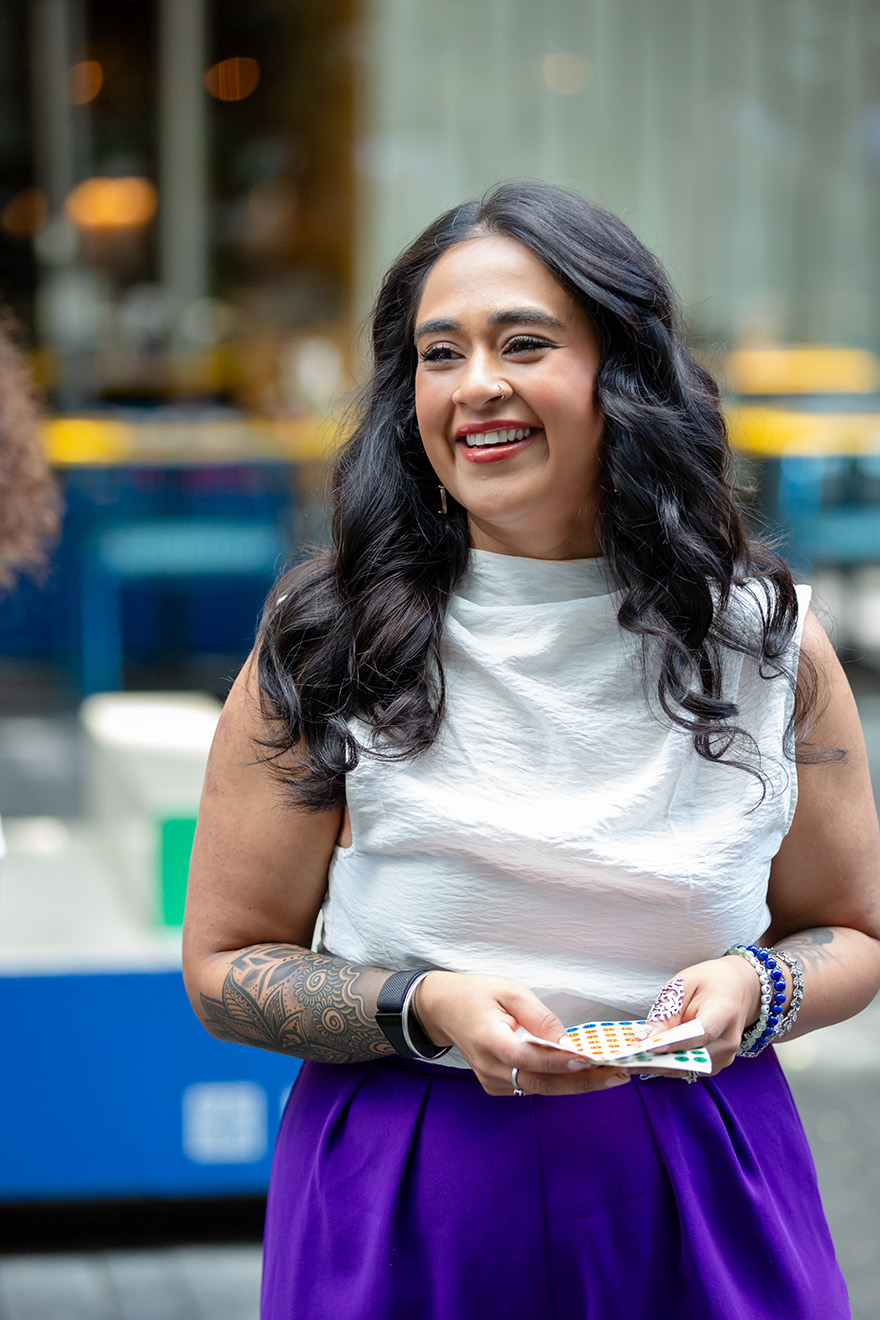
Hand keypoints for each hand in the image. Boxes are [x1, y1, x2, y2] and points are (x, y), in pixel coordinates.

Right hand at [416, 971, 632, 1096]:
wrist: (444, 1010)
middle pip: (540, 1083)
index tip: (589, 1059)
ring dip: (576, 1084)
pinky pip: (533, 1088)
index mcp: (487, 1039)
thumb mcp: (508, 990)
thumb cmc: (477, 994)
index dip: (558, 1061)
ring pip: (540, 1090)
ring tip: (611, 1075)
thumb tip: (566, 1040)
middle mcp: (489, 1068)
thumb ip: (538, 1016)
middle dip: (581, 1082)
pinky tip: (585, 1074)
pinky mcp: (498, 1087)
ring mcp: (492, 1082)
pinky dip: (560, 1082)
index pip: (526, 1057)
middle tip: (618, 1075)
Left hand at [640, 954, 767, 1075]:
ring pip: (688, 1067)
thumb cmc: (709, 982)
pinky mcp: (717, 1064)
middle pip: (692, 1057)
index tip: (647, 1047)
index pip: (701, 1033)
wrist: (737, 988)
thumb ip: (666, 1012)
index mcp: (724, 1012)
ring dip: (660, 1066)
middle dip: (658, 1060)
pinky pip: (689, 1068)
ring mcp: (725, 1056)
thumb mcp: (683, 984)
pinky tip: (647, 1060)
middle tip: (628, 1060)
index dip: (674, 1043)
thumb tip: (645, 1038)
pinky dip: (668, 1064)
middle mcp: (729, 1040)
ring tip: (630, 1061)